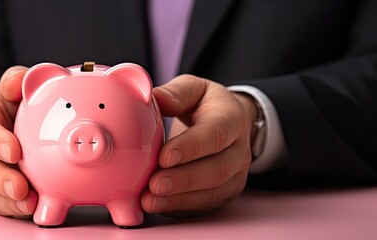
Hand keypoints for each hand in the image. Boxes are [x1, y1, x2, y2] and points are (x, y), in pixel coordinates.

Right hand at [0, 66, 36, 217]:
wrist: (6, 122)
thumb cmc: (9, 103)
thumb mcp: (11, 85)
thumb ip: (15, 80)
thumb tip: (20, 80)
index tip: (13, 150)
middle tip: (20, 186)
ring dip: (7, 200)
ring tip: (29, 203)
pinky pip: (0, 204)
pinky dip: (15, 210)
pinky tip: (33, 209)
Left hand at [141, 74, 257, 216]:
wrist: (230, 125)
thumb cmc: (206, 106)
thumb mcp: (193, 89)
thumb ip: (175, 93)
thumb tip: (151, 98)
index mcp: (231, 118)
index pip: (216, 134)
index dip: (191, 147)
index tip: (164, 157)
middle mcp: (238, 150)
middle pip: (217, 169)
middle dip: (184, 180)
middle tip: (154, 184)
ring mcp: (235, 175)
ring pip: (212, 192)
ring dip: (179, 199)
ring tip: (150, 200)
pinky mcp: (224, 193)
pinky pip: (204, 205)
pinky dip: (179, 208)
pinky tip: (158, 206)